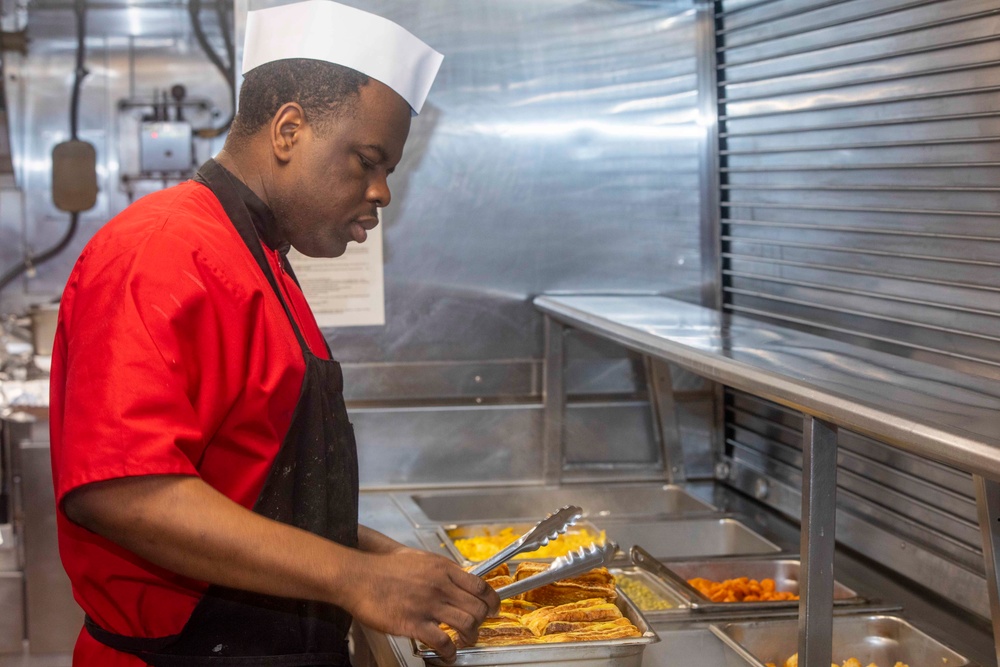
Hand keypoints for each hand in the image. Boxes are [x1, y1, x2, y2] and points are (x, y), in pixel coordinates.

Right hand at [340, 547, 499, 663]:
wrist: (358, 576)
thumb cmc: (382, 568)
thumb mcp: (418, 558)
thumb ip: (439, 568)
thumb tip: (454, 576)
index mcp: (442, 568)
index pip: (480, 585)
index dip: (492, 601)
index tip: (493, 608)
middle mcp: (440, 585)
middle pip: (478, 607)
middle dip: (482, 621)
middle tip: (478, 628)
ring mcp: (428, 604)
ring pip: (466, 624)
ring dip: (470, 638)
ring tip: (465, 643)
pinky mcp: (414, 623)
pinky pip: (443, 641)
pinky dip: (450, 653)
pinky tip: (448, 655)